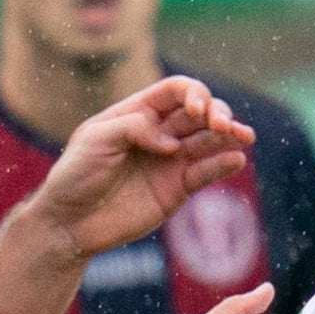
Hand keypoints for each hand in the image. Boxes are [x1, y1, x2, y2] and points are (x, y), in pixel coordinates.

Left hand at [28, 76, 255, 263]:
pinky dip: (223, 165)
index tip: (195, 111)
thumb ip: (134, 128)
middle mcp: (160, 132)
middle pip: (200, 112)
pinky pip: (206, 173)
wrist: (70, 222)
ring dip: (230, 135)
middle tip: (223, 126)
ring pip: (209, 141)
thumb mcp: (96, 139)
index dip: (193, 93)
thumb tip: (172, 143)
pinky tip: (236, 159)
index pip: (176, 91)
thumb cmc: (76, 174)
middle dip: (217, 113)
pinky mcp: (178, 189)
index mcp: (138, 112)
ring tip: (244, 137)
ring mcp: (171, 160)